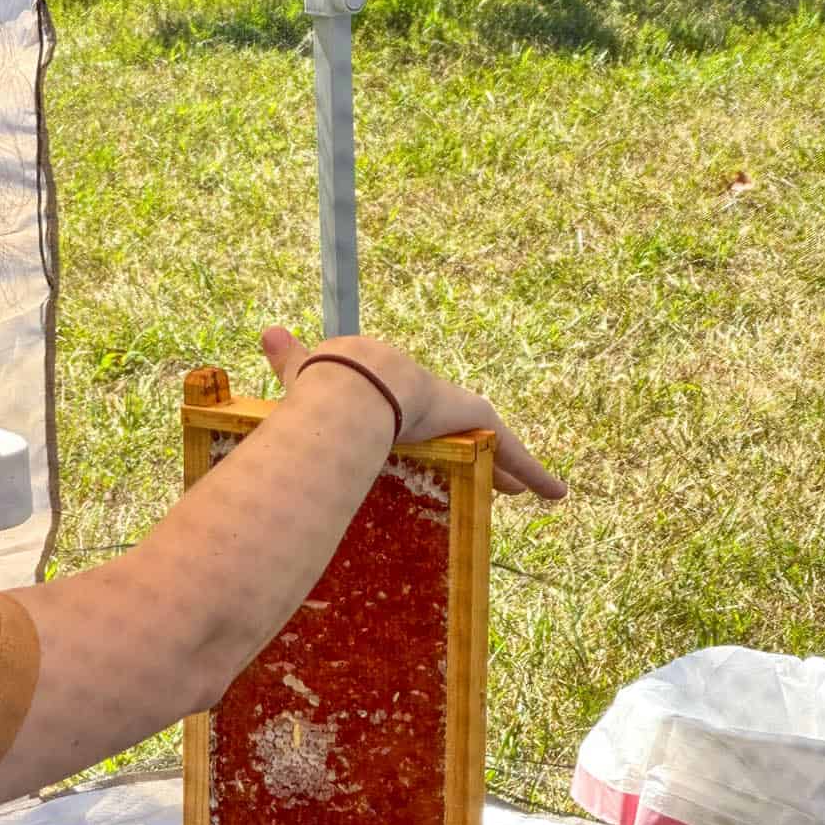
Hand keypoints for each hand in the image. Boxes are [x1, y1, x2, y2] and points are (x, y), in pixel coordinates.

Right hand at [260, 326, 565, 499]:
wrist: (356, 382)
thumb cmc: (328, 384)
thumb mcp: (310, 374)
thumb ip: (292, 360)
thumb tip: (267, 331)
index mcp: (399, 391)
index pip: (423, 413)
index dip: (433, 428)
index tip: (437, 438)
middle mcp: (436, 399)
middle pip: (464, 430)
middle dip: (479, 452)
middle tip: (496, 479)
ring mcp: (462, 411)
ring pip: (493, 445)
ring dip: (511, 468)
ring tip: (526, 492)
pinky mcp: (480, 423)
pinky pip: (516, 454)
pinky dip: (537, 473)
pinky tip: (557, 493)